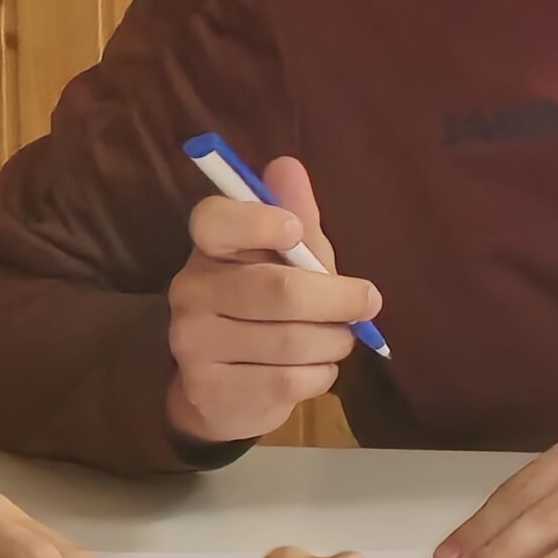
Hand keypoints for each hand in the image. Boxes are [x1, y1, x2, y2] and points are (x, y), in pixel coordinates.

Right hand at [166, 156, 377, 444]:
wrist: (221, 389)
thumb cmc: (266, 308)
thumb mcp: (285, 259)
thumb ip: (295, 217)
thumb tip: (287, 165)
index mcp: (210, 248)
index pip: (215, 221)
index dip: (260, 222)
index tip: (297, 231)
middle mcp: (190, 291)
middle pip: (278, 290)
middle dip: (338, 299)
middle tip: (368, 302)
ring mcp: (192, 343)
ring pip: (292, 342)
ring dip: (334, 341)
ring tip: (338, 338)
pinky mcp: (209, 391)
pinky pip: (290, 382)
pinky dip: (321, 375)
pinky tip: (313, 369)